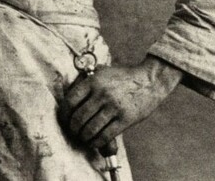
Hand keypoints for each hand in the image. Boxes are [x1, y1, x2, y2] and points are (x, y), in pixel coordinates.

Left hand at [60, 56, 182, 150]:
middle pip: (79, 118)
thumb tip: (68, 95)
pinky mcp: (125, 119)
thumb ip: (85, 81)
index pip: (70, 101)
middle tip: (73, 131)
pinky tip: (94, 142)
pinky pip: (106, 135)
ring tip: (83, 137)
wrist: (150, 80)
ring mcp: (114, 107)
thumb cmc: (122, 77)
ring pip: (91, 129)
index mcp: (93, 81)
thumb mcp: (102, 72)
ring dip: (83, 137)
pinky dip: (96, 142)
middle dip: (73, 128)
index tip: (64, 119)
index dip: (64, 114)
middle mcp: (102, 94)